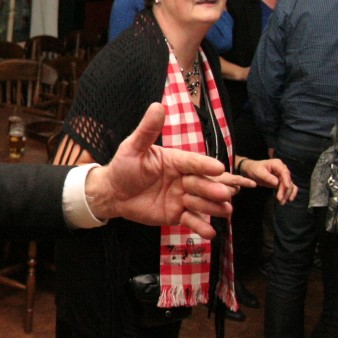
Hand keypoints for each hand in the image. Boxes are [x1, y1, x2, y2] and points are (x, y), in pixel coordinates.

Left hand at [84, 104, 248, 238]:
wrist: (113, 193)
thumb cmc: (123, 167)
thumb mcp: (133, 147)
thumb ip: (147, 130)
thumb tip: (157, 105)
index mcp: (176, 160)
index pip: (194, 162)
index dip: (205, 165)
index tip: (218, 168)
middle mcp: (183, 178)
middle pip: (203, 183)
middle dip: (214, 189)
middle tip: (223, 194)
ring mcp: (182, 197)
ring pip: (203, 202)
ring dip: (214, 207)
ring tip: (224, 211)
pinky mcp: (178, 214)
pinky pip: (192, 220)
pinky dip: (201, 226)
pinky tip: (209, 232)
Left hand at [239, 157, 297, 203]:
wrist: (251, 169)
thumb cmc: (254, 169)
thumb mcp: (258, 172)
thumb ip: (267, 177)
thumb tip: (276, 183)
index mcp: (277, 164)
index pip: (285, 172)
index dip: (287, 180)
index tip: (288, 187)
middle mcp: (282, 169)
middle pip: (288, 181)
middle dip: (285, 191)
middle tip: (280, 199)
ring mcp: (283, 176)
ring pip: (290, 185)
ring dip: (287, 194)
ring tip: (282, 202)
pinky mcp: (282, 182)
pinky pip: (290, 188)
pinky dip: (290, 193)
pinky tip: (289, 199)